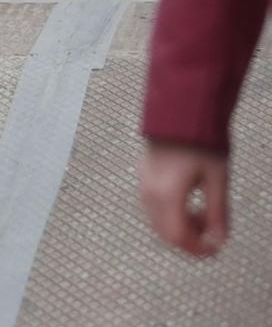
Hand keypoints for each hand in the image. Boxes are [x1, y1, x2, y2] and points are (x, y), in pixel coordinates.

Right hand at [140, 142, 229, 257]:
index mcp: (168, 196)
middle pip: (165, 233)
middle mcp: (149, 194)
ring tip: (203, 215)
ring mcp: (143, 185)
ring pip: (158, 222)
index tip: (215, 250)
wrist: (179, 113)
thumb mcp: (217, 180)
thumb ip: (218, 213)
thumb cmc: (200, 143)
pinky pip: (153, 207)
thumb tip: (219, 240)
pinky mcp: (143, 177)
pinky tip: (188, 203)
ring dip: (180, 227)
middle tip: (212, 234)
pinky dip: (171, 215)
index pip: (178, 237)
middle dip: (190, 240)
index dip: (197, 249)